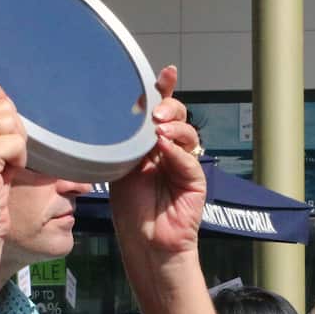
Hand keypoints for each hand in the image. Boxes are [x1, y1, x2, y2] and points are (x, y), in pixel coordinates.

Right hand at [0, 78, 25, 242]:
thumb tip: (7, 107)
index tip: (4, 125)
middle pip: (0, 103)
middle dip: (14, 129)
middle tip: (6, 156)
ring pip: (9, 120)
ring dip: (17, 145)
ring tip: (5, 167)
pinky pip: (15, 143)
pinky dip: (19, 159)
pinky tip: (7, 176)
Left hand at [109, 66, 205, 266]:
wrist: (145, 241)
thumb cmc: (130, 208)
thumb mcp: (119, 166)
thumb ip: (124, 143)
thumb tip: (122, 117)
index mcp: (151, 142)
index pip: (160, 110)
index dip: (165, 89)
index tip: (167, 72)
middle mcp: (169, 149)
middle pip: (178, 115)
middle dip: (169, 106)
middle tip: (155, 113)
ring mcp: (184, 163)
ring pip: (187, 133)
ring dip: (174, 126)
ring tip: (157, 129)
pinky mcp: (195, 180)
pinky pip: (188, 159)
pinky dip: (176, 152)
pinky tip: (164, 148)